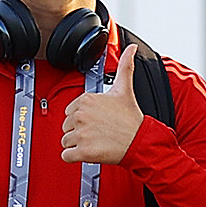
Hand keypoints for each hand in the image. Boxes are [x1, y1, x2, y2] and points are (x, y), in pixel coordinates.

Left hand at [60, 43, 144, 164]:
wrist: (140, 141)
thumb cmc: (131, 119)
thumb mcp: (125, 89)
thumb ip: (125, 66)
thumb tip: (131, 48)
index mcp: (86, 99)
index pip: (70, 111)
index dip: (82, 118)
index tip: (94, 121)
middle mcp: (81, 115)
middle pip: (66, 126)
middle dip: (78, 131)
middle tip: (96, 132)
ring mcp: (81, 133)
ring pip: (65, 141)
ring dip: (76, 145)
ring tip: (93, 142)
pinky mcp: (82, 151)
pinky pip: (66, 156)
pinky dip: (73, 157)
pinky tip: (87, 152)